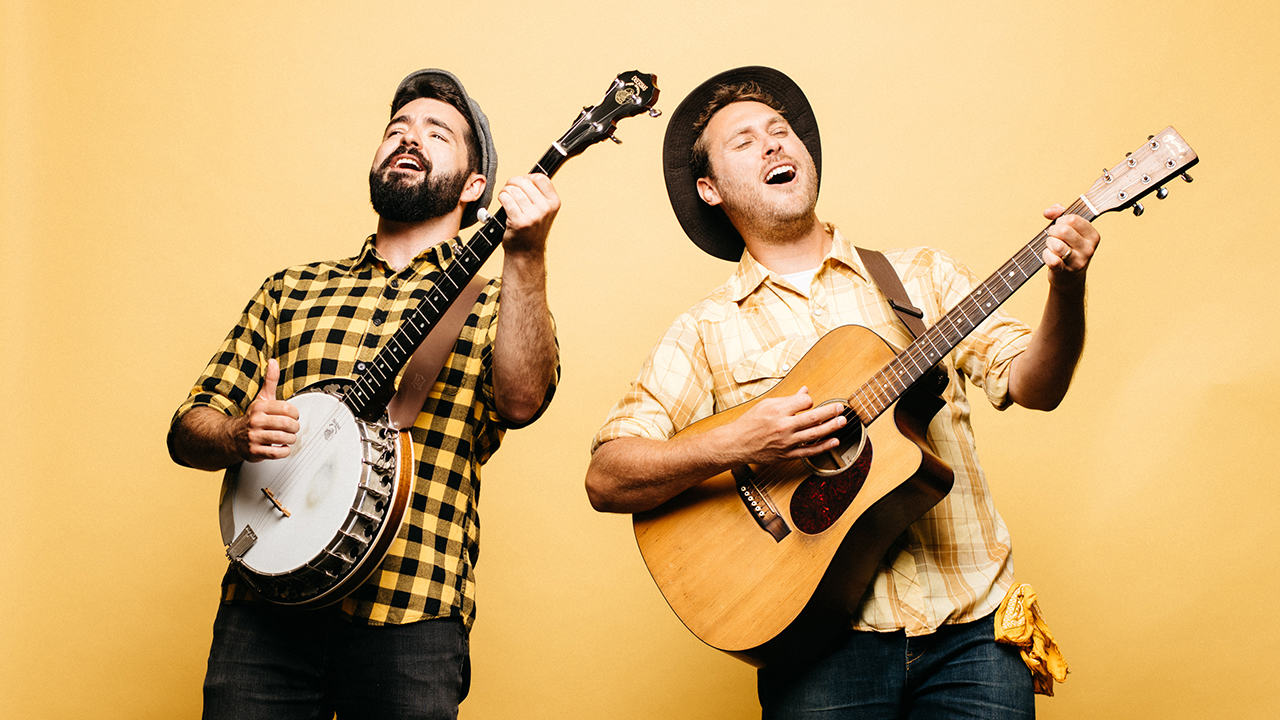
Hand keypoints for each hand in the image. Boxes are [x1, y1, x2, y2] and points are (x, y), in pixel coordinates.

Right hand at [235, 359, 299, 461]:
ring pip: (283, 438)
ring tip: (289, 437)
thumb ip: (270, 381)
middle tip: (293, 428)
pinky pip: (277, 453)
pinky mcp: (255, 452)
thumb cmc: (252, 417)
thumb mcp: (261, 398)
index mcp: (260, 407)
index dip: (295, 414)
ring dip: (291, 439)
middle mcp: (256, 421)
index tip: (294, 416)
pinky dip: (284, 451)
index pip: (287, 409)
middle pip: (287, 424)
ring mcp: (254, 437)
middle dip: (295, 427)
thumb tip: (273, 362)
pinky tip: (282, 447)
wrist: (232, 437)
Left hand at [498, 173, 559, 257]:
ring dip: (505, 192)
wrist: (526, 252)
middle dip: (512, 183)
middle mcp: (546, 209)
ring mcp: (533, 216)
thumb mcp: (543, 211)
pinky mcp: (519, 222)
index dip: (527, 178)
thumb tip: (525, 177)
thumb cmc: (531, 230)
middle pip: (524, 181)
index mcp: (554, 203)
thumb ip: (539, 194)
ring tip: (505, 199)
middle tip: (509, 191)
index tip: (522, 185)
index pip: (540, 178)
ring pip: (513, 190)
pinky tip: (503, 203)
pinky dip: (501, 198)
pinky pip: (506, 199)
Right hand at [720, 388, 847, 465]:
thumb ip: (788, 399)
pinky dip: (823, 447)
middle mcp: (783, 426)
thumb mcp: (766, 405)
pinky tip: (834, 442)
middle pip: (813, 418)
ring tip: (842, 421)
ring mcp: (786, 442)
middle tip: (841, 408)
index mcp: (777, 410)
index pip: (803, 402)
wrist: (737, 443)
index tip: (809, 402)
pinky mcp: (787, 454)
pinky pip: (809, 451)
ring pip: (814, 434)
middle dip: (830, 412)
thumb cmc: (750, 423)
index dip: (809, 401)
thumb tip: (805, 392)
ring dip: (831, 428)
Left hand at [1041, 204, 1100, 286]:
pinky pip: (1051, 259)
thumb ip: (1060, 215)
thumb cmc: (1069, 250)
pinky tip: (1049, 255)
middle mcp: (1089, 249)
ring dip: (1049, 243)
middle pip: (1064, 230)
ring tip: (1051, 246)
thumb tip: (1049, 211)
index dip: (1061, 220)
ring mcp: (1079, 261)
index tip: (1059, 225)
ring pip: (1057, 244)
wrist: (1069, 278)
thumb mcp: (1070, 231)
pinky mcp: (1066, 271)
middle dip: (1053, 231)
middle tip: (1053, 236)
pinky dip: (1045, 255)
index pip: (1073, 219)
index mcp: (1093, 236)